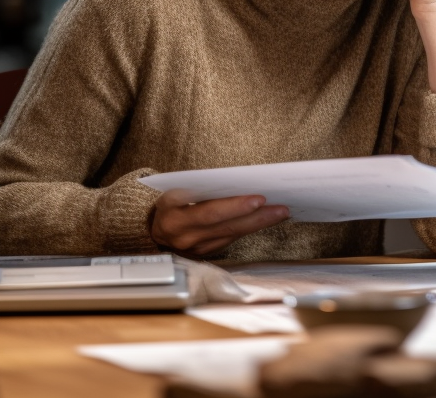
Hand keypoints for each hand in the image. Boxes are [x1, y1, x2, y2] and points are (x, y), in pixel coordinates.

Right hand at [149, 191, 288, 257]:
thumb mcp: (176, 190)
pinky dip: (249, 228)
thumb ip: (201, 188)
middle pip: (225, 226)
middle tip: (281, 208)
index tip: (258, 199)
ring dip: (259, 224)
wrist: (154, 228)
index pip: (209, 212)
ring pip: (231, 235)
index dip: (235, 207)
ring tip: (281, 212)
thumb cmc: (170, 202)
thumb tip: (239, 182)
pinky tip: (266, 219)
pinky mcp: (205, 253)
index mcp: (173, 215)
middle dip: (256, 217)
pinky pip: (231, 240)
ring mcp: (195, 248)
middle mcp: (183, 235)